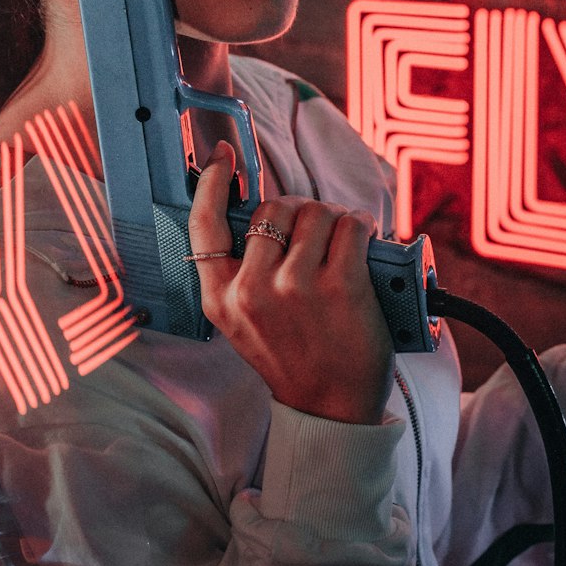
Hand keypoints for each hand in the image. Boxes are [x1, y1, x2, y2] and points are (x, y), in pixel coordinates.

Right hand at [187, 142, 394, 423]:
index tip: (223, 155)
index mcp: (219, 298)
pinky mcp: (339, 287)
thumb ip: (241, 269)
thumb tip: (258, 209)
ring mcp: (294, 288)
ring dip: (332, 218)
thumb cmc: (292, 354)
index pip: (203, 223)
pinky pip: (349, 226)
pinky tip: (362, 240)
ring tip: (340, 243)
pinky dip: (360, 225)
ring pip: (313, 212)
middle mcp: (251, 291)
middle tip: (314, 234)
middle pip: (273, 208)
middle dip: (298, 211)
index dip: (212, 181)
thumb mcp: (243, 319)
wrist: (332, 409)